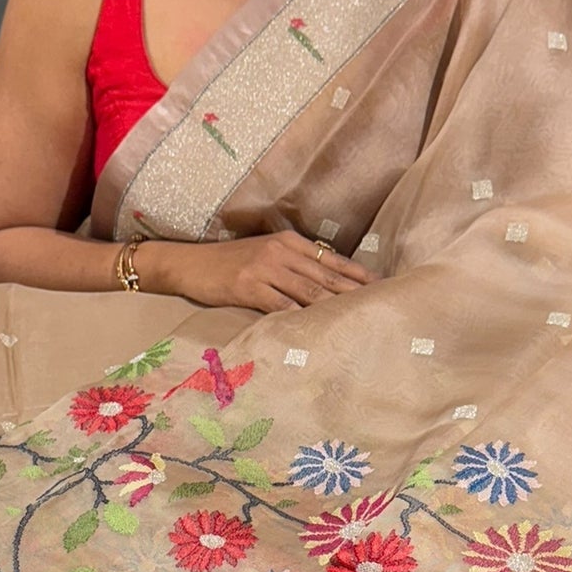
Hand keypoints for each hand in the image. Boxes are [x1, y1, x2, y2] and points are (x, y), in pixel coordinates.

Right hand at [145, 232, 371, 312]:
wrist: (189, 263)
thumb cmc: (229, 262)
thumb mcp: (266, 253)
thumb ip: (295, 264)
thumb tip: (327, 282)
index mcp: (290, 242)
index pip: (332, 260)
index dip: (359, 275)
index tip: (383, 287)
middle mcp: (281, 252)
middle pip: (326, 276)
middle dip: (356, 293)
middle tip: (382, 306)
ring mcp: (264, 268)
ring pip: (309, 291)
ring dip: (334, 307)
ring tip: (358, 320)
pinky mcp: (248, 286)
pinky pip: (280, 305)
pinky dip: (300, 318)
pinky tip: (316, 329)